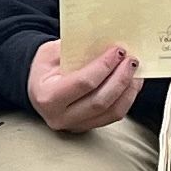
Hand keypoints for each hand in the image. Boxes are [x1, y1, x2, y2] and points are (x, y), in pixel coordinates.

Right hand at [25, 37, 139, 133]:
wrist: (36, 88)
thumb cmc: (43, 67)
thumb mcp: (50, 52)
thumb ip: (75, 49)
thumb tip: (106, 43)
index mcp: (48, 97)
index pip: (83, 83)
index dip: (104, 66)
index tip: (118, 51)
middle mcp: (60, 117)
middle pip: (100, 101)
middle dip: (120, 78)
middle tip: (131, 60)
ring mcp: (74, 126)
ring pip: (111, 112)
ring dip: (128, 90)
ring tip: (135, 71)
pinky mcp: (87, 128)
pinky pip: (113, 116)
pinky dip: (127, 99)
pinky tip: (131, 83)